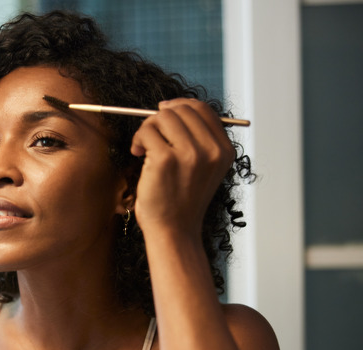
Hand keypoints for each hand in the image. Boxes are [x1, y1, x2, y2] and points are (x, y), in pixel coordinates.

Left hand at [130, 98, 234, 237]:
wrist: (174, 231)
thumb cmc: (181, 200)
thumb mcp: (202, 168)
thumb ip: (198, 139)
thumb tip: (172, 107)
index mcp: (224, 150)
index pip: (202, 109)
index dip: (179, 106)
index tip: (162, 113)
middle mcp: (211, 150)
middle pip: (181, 109)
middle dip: (160, 118)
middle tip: (150, 136)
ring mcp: (190, 154)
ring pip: (163, 117)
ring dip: (147, 129)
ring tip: (144, 148)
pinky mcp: (166, 159)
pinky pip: (147, 132)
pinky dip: (138, 140)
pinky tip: (138, 154)